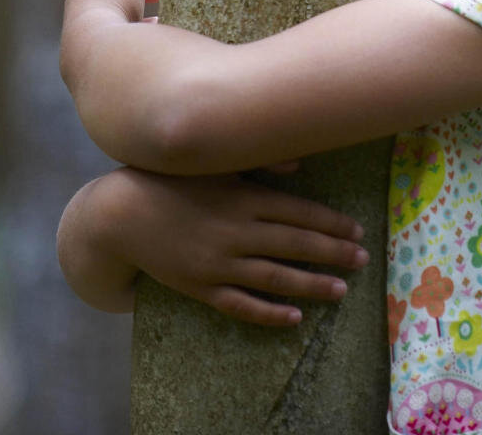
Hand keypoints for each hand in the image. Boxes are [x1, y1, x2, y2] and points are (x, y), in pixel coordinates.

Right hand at [85, 164, 369, 325]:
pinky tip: (294, 318)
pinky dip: (268, 312)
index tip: (358, 231)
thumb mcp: (214, 165)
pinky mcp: (199, 287)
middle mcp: (235, 232)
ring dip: (311, 284)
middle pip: (295, 244)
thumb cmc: (170, 182)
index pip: (300, 213)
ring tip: (341, 289)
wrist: (117, 216)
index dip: (332, 224)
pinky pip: (239, 305)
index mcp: (243, 199)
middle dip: (334, 253)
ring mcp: (217, 263)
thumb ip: (260, 163)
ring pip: (275, 277)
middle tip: (364, 260)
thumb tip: (301, 163)